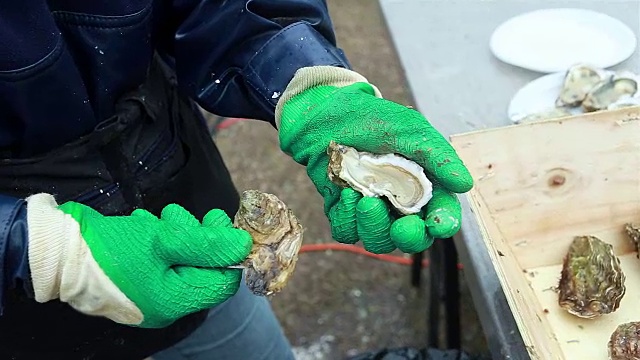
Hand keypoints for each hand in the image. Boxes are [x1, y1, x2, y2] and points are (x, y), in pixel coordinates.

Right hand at [25, 193, 251, 327]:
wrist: (55, 252)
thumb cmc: (110, 250)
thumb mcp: (163, 241)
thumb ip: (207, 244)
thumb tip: (244, 244)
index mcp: (175, 301)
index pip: (223, 281)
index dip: (227, 251)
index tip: (221, 221)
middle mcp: (164, 302)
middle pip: (200, 267)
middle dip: (195, 236)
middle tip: (181, 216)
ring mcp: (148, 291)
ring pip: (179, 257)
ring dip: (173, 232)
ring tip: (156, 220)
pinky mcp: (135, 277)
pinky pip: (158, 257)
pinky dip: (155, 238)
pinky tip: (142, 225)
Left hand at [278, 81, 472, 253]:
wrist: (326, 115)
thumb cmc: (372, 119)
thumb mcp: (411, 131)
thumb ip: (438, 158)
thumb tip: (464, 184)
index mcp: (424, 185)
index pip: (441, 214)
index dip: (443, 223)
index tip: (438, 223)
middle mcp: (400, 203)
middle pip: (413, 238)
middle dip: (410, 236)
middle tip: (402, 227)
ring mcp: (372, 210)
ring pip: (379, 241)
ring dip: (373, 224)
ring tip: (363, 197)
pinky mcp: (345, 212)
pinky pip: (348, 232)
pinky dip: (347, 217)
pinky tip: (345, 193)